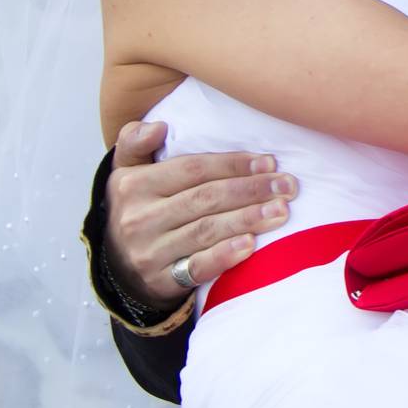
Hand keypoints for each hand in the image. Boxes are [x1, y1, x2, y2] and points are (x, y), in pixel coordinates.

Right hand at [104, 120, 295, 306]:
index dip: (234, 164)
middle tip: (287, 186)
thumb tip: (158, 126)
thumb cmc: (138, 210)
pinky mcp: (160, 281)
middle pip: (205, 198)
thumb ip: (135, 143)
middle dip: (251, 190)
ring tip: (281, 211)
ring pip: (207, 230)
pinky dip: (225, 255)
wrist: (120, 269)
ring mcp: (149, 252)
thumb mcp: (126, 172)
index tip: (270, 161)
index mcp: (133, 184)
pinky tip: (251, 245)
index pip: (193, 169)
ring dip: (248, 218)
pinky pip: (197, 267)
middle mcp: (139, 218)